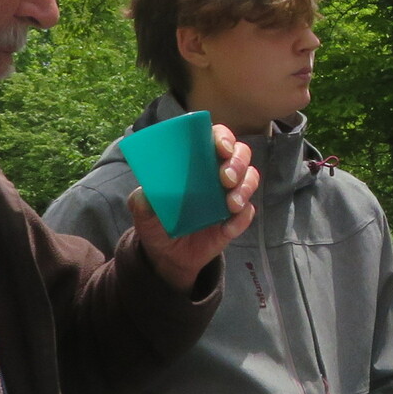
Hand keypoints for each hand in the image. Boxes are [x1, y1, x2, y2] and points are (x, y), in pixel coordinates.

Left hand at [128, 124, 259, 290]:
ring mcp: (229, 195)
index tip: (221, 148)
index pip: (217, 138)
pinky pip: (247, 213)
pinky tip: (227, 228)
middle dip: (238, 162)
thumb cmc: (157, 223)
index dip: (223, 138)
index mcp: (197, 161)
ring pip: (250, 178)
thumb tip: (145, 194)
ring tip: (231, 204)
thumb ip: (142, 202)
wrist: (167, 256)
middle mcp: (217, 173)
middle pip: (241, 154)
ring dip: (245, 188)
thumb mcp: (143, 212)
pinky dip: (241, 219)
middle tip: (226, 178)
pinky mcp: (235, 219)